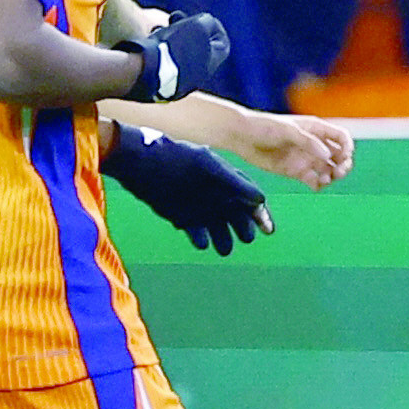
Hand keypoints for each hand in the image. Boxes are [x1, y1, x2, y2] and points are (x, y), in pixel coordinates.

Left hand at [102, 126, 271, 253]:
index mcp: (226, 178)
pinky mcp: (182, 217)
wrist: (140, 163)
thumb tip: (260, 199)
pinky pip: (197, 233)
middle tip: (246, 238)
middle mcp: (216, 194)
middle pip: (238, 216)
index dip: (261, 214)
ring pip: (219, 228)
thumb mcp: (208, 167)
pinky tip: (202, 243)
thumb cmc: (177, 159)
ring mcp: (199, 207)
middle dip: (245, 228)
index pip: (251, 198)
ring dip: (224, 240)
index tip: (267, 229)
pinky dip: (201, 240)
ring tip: (224, 249)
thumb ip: (234, 182)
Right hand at [124, 10, 230, 100]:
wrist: (139, 72)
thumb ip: (207, 22)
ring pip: (177, 54)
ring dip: (170, 37)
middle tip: (174, 18)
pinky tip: (147, 41)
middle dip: (188, 30)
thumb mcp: (197, 27)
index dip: (215, 28)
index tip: (202, 18)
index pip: (222, 46)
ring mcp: (174, 84)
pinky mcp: (155, 84)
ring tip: (158, 28)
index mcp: (208, 67)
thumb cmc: (171, 47)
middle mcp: (194, 79)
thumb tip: (206, 24)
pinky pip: (160, 62)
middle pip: (198, 49)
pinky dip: (157, 49)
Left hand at [230, 110, 353, 187]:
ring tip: (325, 180)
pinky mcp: (296, 171)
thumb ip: (308, 142)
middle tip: (338, 172)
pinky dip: (319, 185)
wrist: (242, 137)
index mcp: (316, 129)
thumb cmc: (264, 126)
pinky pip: (314, 180)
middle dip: (343, 164)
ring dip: (332, 176)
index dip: (347, 147)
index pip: (341, 137)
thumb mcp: (287, 131)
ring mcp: (305, 158)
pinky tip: (316, 186)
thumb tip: (328, 155)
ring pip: (328, 170)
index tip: (344, 156)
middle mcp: (314, 144)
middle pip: (339, 156)